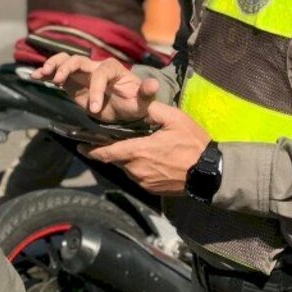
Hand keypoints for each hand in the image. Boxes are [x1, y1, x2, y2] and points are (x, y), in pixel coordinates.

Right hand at [30, 53, 159, 122]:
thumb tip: (154, 84)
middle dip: (67, 68)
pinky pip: (57, 72)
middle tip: (59, 82)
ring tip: (44, 74)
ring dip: (53, 64)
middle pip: (78, 60)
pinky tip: (35, 76)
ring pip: (65, 60)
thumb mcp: (143, 102)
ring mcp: (82, 73)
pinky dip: (45, 72)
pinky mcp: (72, 82)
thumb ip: (146, 93)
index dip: (96, 88)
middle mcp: (95, 67)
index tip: (94, 108)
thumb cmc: (134, 104)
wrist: (124, 109)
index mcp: (112, 69)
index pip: (100, 73)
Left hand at [85, 101, 211, 194]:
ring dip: (128, 158)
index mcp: (138, 151)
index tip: (80, 146)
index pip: (107, 152)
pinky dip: (138, 167)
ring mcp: (143, 181)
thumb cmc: (192, 144)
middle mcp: (136, 169)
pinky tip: (151, 159)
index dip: (92, 150)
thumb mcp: (175, 119)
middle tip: (115, 139)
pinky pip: (138, 176)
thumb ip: (152, 110)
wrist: (211, 174)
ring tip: (139, 147)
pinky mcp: (151, 189)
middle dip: (114, 150)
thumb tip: (137, 102)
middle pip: (117, 158)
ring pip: (127, 167)